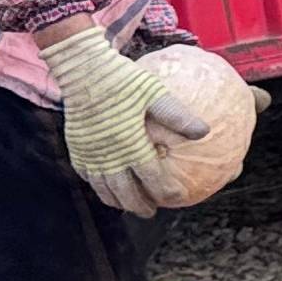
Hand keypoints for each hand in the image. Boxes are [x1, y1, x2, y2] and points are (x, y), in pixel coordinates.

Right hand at [44, 25, 178, 216]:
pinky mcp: (76, 147)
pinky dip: (98, 186)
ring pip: (102, 188)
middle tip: (151, 211)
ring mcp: (89, 154)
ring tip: (127, 205)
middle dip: (139, 206)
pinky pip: (86, 175)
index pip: (152, 179)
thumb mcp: (155, 93)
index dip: (166, 193)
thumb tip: (205, 131)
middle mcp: (108, 155)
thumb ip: (178, 115)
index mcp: (131, 145)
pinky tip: (106, 185)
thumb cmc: (122, 79)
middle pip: (125, 193)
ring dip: (116, 201)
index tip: (178, 197)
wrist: (81, 69)